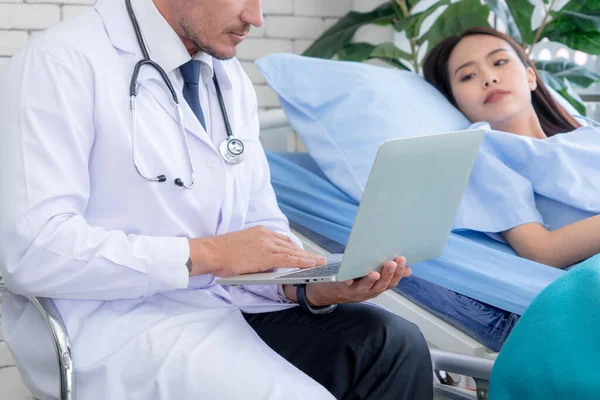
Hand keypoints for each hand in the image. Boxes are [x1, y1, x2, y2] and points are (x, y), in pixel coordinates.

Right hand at [188, 226, 326, 276]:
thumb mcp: (244, 245)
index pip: (283, 239)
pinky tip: (310, 264)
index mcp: (260, 231)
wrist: (213, 252)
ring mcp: (267, 244)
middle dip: (305, 252)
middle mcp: (266, 235)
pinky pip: (289, 259)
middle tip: (317, 258)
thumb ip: (257, 249)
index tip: (304, 251)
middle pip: (291, 244)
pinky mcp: (266, 255)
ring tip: (319, 262)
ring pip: (293, 251)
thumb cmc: (223, 252)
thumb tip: (267, 261)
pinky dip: (302, 261)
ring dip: (308, 258)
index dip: (295, 247)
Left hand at [284, 257, 410, 305]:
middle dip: (389, 274)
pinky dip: (348, 282)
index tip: (403, 260)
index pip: (391, 282)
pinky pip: (344, 287)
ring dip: (372, 280)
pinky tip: (350, 277)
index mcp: (375, 288)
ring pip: (366, 288)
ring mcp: (354, 293)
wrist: (324, 292)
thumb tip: (408, 270)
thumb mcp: (368, 276)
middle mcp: (367, 292)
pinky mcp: (340, 290)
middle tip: (394, 262)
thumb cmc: (349, 280)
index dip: (398, 273)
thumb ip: (385, 272)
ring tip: (376, 271)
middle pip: (381, 286)